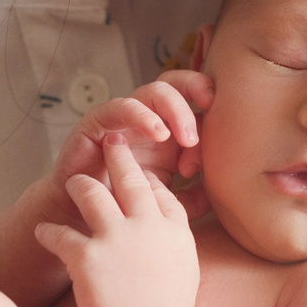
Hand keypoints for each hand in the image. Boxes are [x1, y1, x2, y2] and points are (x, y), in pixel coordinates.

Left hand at [33, 135, 201, 306]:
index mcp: (171, 229)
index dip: (145, 178)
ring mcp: (114, 239)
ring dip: (79, 186)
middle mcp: (144, 226)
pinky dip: (48, 232)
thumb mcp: (185, 266)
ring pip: (90, 193)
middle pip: (127, 180)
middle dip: (117, 156)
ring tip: (71, 184)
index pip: (158, 192)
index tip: (137, 173)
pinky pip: (59, 234)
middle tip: (110, 141)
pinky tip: (41, 231)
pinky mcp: (87, 257)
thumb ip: (173, 239)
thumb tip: (164, 227)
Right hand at [50, 74, 211, 218]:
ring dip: (176, 108)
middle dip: (198, 90)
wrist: (80, 222)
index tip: (217, 158)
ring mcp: (123, 119)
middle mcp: (147, 119)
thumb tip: (225, 192)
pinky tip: (159, 133)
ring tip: (187, 137)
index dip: (211, 123)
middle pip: (178, 84)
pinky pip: (121, 107)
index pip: (196, 105)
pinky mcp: (96, 122)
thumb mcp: (167, 202)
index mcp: (169, 133)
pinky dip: (143, 115)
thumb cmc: (122, 208)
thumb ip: (194, 197)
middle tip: (213, 114)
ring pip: (154, 91)